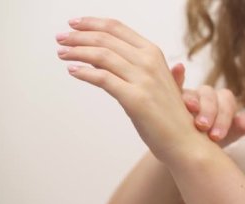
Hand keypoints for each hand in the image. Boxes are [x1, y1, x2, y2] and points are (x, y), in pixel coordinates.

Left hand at [56, 17, 201, 159]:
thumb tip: (98, 57)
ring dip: (77, 51)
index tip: (74, 24)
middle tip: (60, 38)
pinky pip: (103, 79)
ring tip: (62, 53)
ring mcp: (144, 80)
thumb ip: (131, 66)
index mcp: (154, 53)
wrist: (184, 140)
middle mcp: (149, 62)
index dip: (93, 23)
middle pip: (106, 38)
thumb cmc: (168, 113)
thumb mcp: (154, 82)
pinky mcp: (136, 99)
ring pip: (102, 55)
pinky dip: (85, 73)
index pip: (117, 28)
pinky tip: (73, 71)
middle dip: (78, 36)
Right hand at [170, 64, 244, 146]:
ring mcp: (186, 96)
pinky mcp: (169, 96)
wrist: (182, 154)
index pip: (226, 103)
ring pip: (191, 92)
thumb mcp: (221, 139)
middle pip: (209, 95)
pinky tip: (178, 68)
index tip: (216, 136)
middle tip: (203, 126)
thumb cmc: (205, 145)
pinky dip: (177, 75)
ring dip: (191, 97)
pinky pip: (174, 83)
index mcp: (221, 104)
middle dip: (208, 110)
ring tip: (188, 107)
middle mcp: (205, 97)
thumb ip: (236, 129)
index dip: (224, 117)